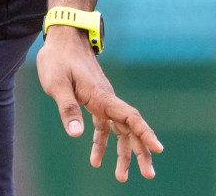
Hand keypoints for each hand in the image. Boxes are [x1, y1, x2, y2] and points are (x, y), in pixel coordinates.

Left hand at [37, 26, 161, 180]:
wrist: (63, 38)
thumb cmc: (58, 59)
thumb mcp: (56, 84)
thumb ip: (68, 109)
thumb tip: (76, 135)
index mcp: (102, 96)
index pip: (130, 117)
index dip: (145, 134)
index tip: (159, 149)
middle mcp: (107, 99)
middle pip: (131, 128)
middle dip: (141, 151)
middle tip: (149, 175)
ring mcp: (103, 101)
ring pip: (120, 130)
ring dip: (124, 152)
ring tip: (122, 177)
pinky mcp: (95, 102)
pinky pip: (105, 126)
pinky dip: (103, 143)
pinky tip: (96, 160)